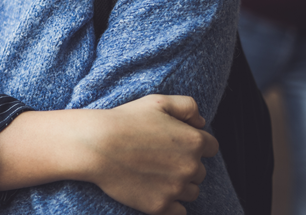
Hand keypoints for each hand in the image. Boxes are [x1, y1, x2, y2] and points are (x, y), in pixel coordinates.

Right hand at [81, 95, 217, 214]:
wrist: (96, 145)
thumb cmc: (124, 121)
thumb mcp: (157, 101)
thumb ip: (187, 106)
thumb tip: (201, 123)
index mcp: (194, 141)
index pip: (210, 147)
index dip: (192, 143)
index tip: (173, 143)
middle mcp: (191, 167)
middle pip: (200, 171)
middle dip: (184, 165)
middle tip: (157, 157)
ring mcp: (176, 189)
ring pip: (191, 192)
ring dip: (178, 185)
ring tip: (153, 174)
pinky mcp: (160, 206)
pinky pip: (179, 211)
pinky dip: (171, 204)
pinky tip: (155, 191)